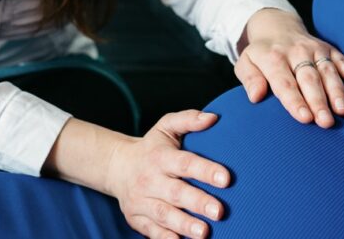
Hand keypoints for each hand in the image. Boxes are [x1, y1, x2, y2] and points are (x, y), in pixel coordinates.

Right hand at [107, 110, 229, 238]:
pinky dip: (165, 238)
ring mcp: (141, 200)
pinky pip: (151, 231)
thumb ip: (188, 119)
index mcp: (160, 157)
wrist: (117, 166)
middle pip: (175, 192)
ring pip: (163, 214)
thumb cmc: (152, 147)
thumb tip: (213, 117)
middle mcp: (149, 179)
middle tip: (219, 212)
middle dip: (197, 203)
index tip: (226, 178)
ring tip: (204, 232)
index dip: (205, 170)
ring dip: (184, 225)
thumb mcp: (166, 127)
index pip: (185, 163)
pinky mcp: (136, 218)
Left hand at [235, 8, 343, 127]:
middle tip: (326, 122)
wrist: (277, 26)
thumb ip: (249, 79)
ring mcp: (315, 49)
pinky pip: (342, 60)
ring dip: (336, 91)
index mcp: (273, 58)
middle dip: (318, 101)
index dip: (295, 101)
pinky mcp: (329, 48)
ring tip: (342, 110)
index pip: (285, 82)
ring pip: (327, 71)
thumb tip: (256, 96)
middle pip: (309, 79)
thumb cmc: (262, 55)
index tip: (304, 118)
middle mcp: (296, 52)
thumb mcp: (246, 63)